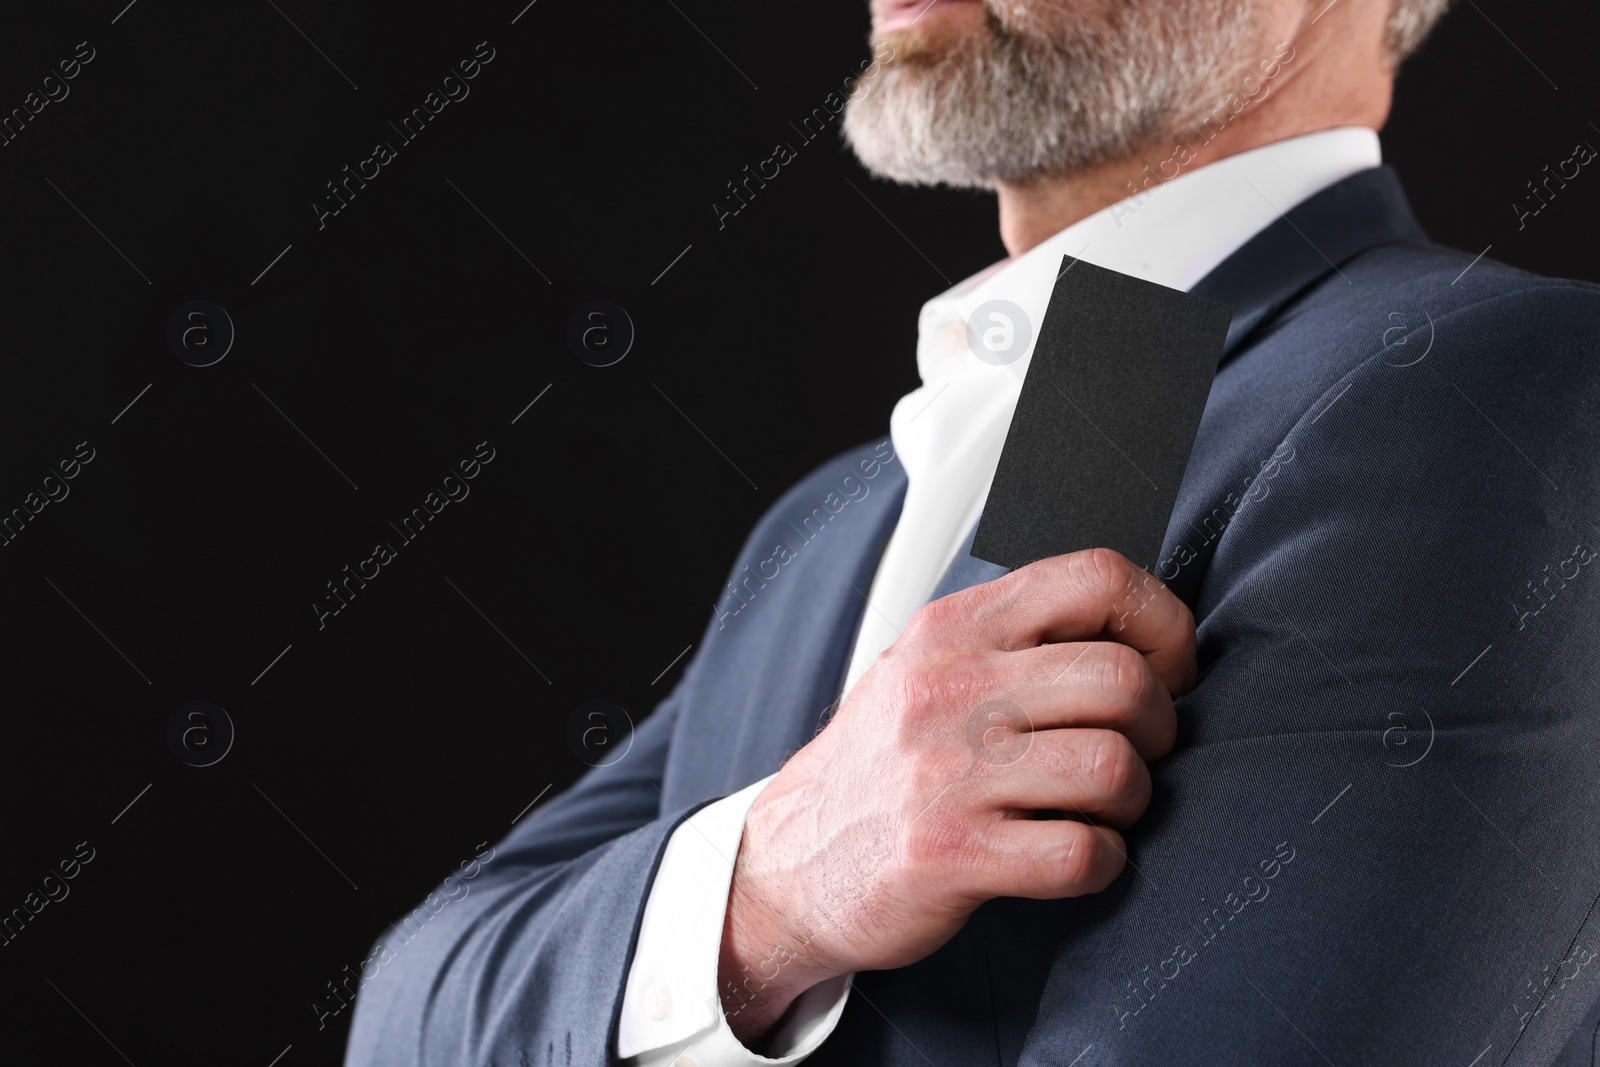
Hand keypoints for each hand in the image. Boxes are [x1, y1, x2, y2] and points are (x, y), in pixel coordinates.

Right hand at [717, 548, 1195, 1043]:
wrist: (790, 860)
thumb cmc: (881, 765)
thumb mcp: (928, 669)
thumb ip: (1014, 637)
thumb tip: (1134, 626)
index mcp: (953, 627)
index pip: (1097, 577)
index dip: (1163, 621)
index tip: (1168, 667)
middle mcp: (949, 688)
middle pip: (1124, 678)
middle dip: (1160, 726)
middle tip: (1138, 751)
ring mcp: (947, 771)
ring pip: (1115, 767)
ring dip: (1133, 800)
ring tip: (1102, 808)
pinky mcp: (951, 853)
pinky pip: (1082, 853)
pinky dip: (1102, 861)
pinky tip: (1074, 856)